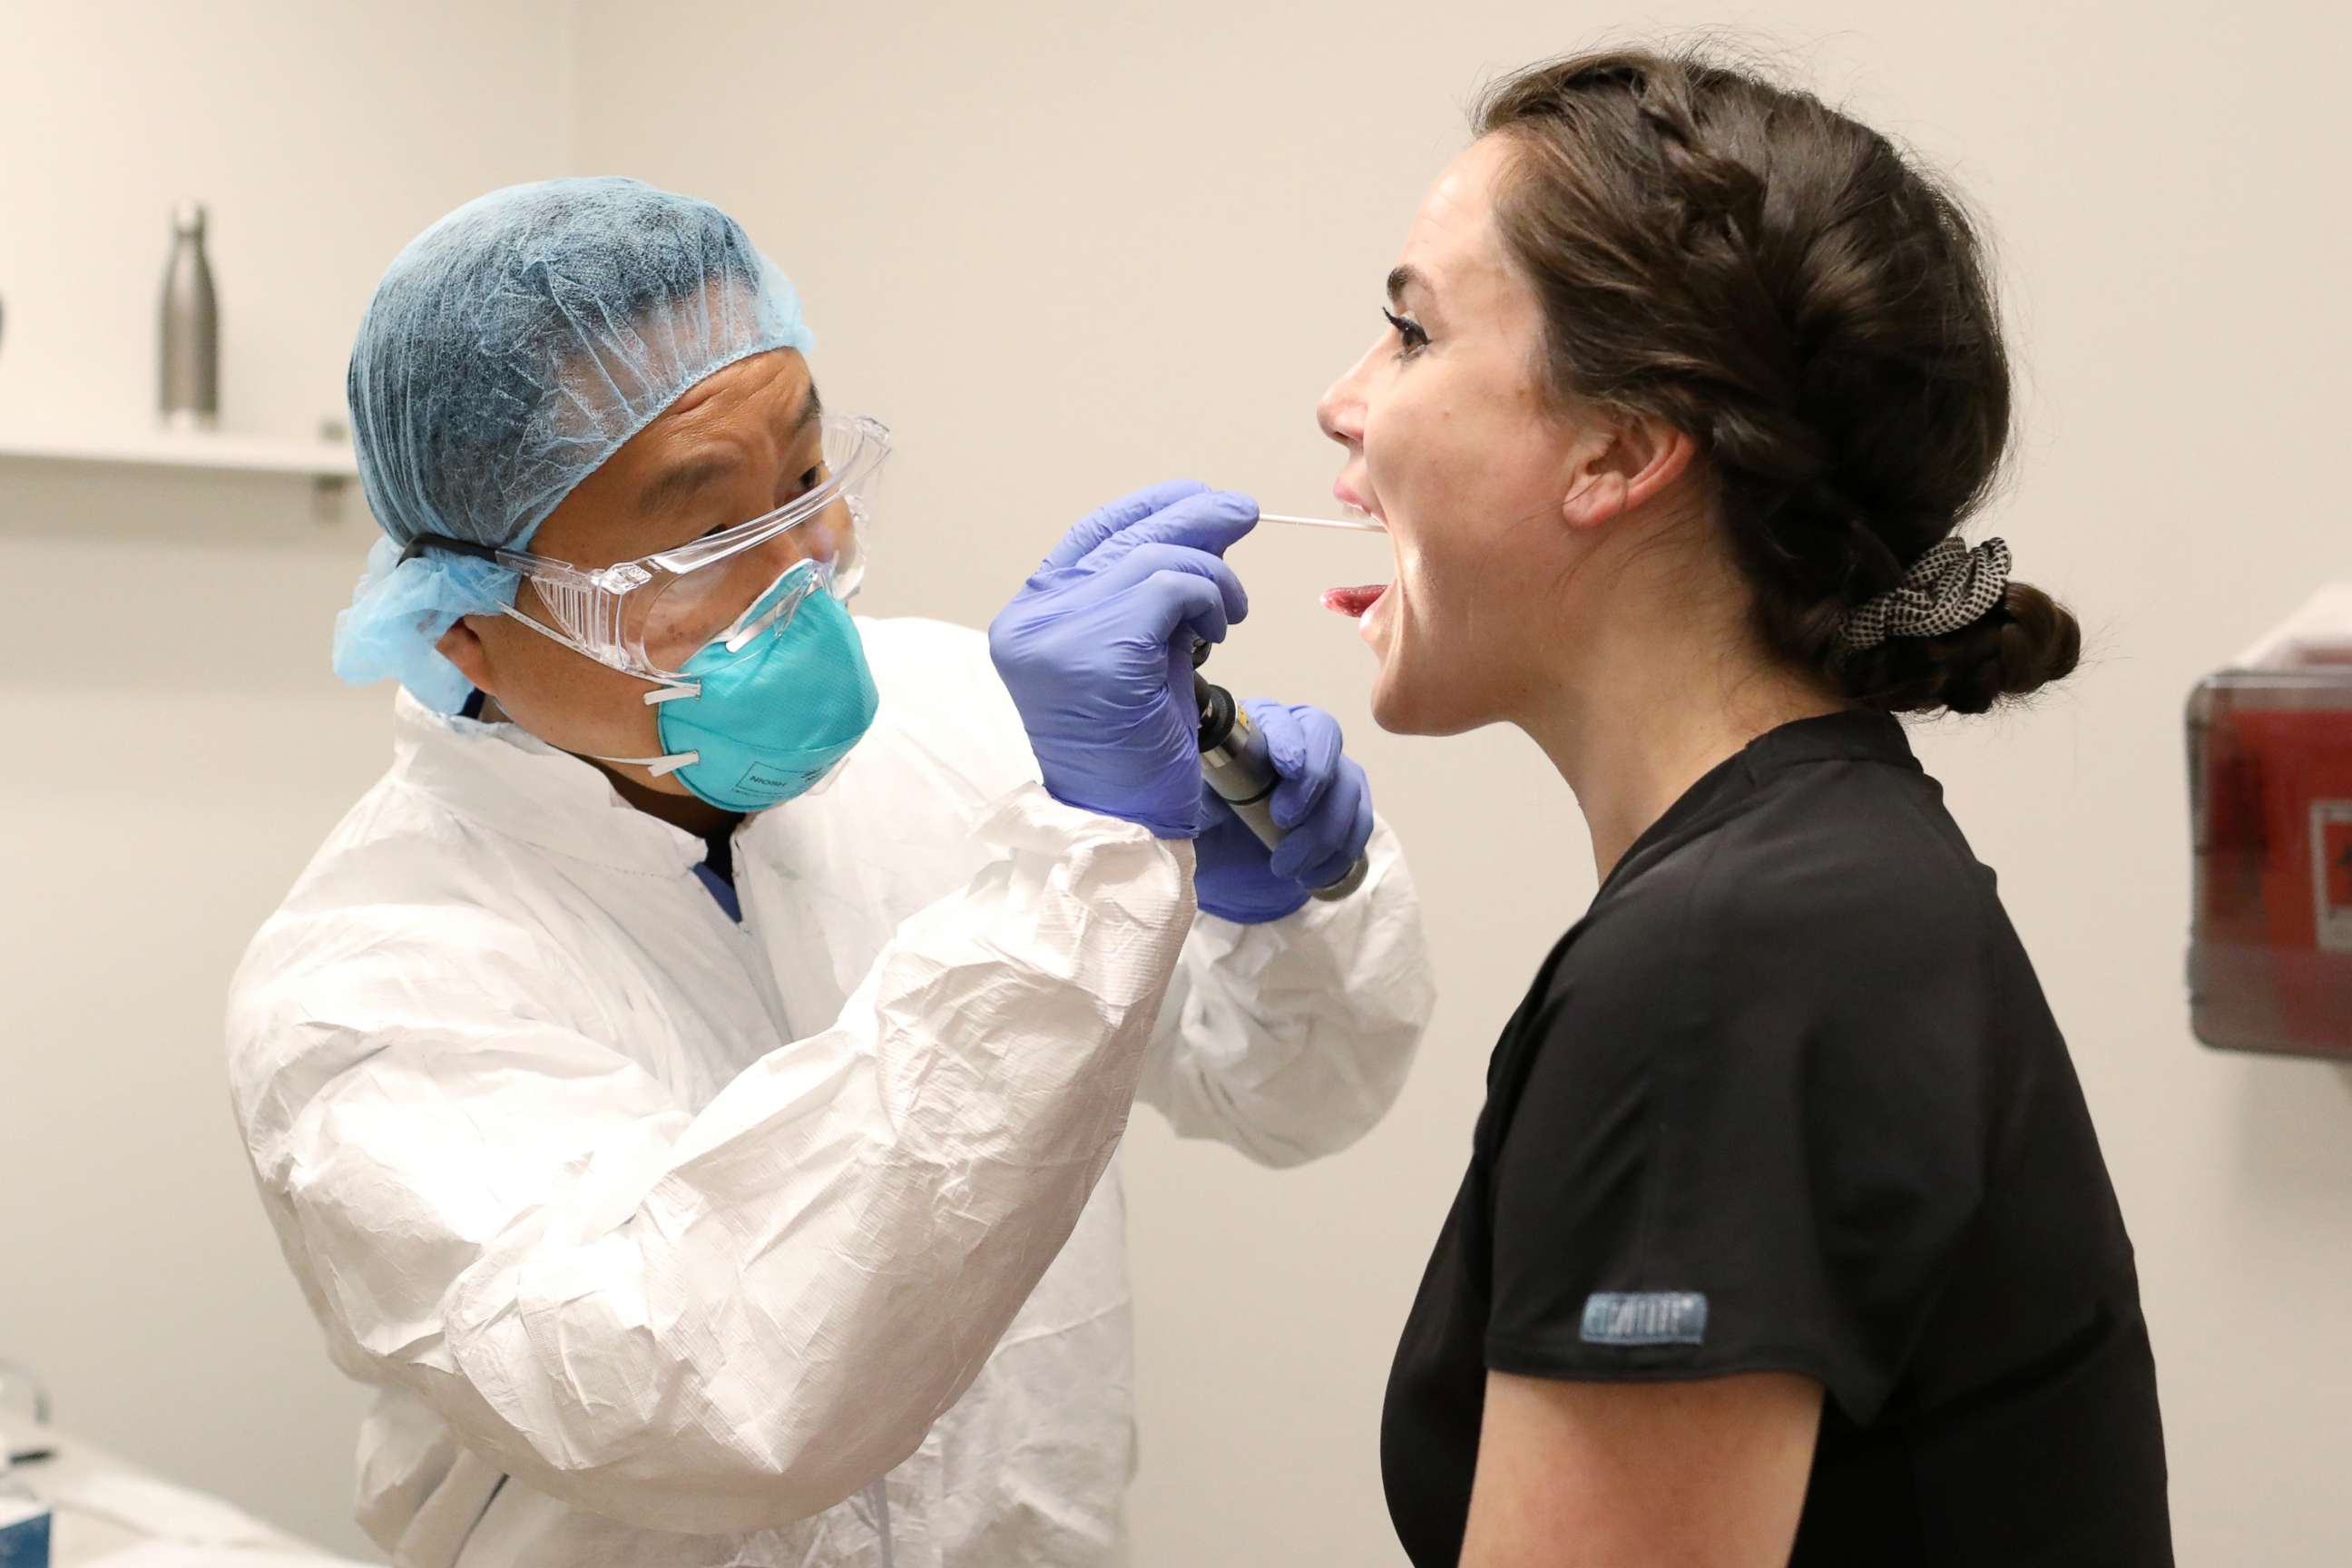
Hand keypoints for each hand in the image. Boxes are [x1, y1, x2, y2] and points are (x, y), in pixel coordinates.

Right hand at [990, 481, 1257, 838]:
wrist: (1123, 822)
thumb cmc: (1133, 750)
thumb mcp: (1139, 653)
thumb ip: (1152, 597)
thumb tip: (1204, 529)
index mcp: (1030, 616)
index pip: (1090, 534)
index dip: (1148, 507)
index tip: (1197, 499)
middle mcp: (1033, 618)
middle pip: (1124, 538)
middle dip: (1194, 518)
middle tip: (1242, 512)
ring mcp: (1060, 633)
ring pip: (1155, 559)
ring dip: (1211, 577)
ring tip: (1231, 612)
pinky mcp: (1101, 651)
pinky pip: (1171, 588)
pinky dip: (1208, 598)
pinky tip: (1220, 629)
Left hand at [1194, 700, 1373, 922]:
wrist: (1233, 868)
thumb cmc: (1210, 831)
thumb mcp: (1192, 820)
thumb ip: (1197, 804)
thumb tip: (1209, 799)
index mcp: (1254, 731)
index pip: (1280, 718)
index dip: (1288, 739)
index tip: (1286, 768)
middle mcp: (1297, 739)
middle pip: (1325, 736)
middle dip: (1313, 780)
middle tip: (1284, 821)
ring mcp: (1328, 770)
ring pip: (1347, 784)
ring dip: (1322, 831)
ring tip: (1287, 868)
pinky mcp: (1347, 803)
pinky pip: (1361, 820)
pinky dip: (1340, 852)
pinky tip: (1311, 876)